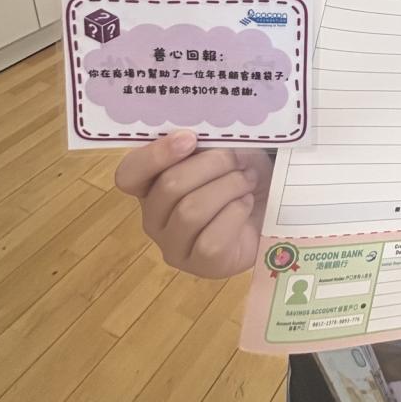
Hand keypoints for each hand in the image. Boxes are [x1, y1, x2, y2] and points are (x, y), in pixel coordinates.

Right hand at [114, 129, 273, 277]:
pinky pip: (211, 239)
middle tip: (238, 160)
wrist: (271, 204)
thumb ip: (202, 141)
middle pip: (170, 186)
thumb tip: (197, 135)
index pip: (129, 174)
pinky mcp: (200, 266)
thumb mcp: (221, 148)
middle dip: (212, 164)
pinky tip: (246, 204)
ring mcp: (174, 245)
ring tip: (247, 180)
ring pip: (191, 211)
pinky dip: (235, 213)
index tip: (191, 138)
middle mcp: (154, 218)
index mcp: (150, 185)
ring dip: (228, 187)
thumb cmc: (239, 172)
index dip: (155, 155)